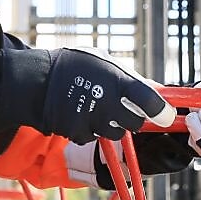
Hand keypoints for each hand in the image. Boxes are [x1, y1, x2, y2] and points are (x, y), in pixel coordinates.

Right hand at [44, 48, 175, 144]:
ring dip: (111, 125)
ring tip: (97, 108)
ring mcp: (92, 120)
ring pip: (116, 133)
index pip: (150, 101)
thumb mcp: (103, 62)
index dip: (162, 111)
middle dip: (134, 118)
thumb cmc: (73, 66)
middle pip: (136, 123)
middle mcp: (106, 102)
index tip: (165, 115)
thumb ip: (131, 78)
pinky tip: (81, 115)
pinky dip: (91, 130)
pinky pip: (95, 137)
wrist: (35, 81)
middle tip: (123, 108)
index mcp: (116, 80)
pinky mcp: (78, 133)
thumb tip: (158, 92)